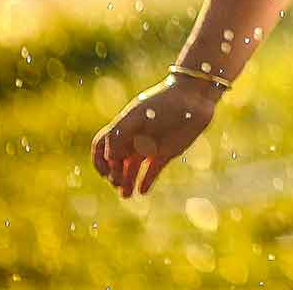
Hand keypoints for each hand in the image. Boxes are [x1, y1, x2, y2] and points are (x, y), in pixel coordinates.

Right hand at [90, 75, 223, 198]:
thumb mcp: (136, 115)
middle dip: (114, 175)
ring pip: (132, 169)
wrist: (193, 98)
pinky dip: (146, 181)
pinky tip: (142, 191)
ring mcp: (150, 147)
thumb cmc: (162, 102)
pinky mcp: (166, 153)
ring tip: (126, 195)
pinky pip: (152, 171)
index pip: (102, 148)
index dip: (100, 161)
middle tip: (118, 182)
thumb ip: (118, 134)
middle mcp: (134, 139)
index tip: (105, 170)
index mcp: (123, 128)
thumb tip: (110, 157)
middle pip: (116, 163)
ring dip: (127, 182)